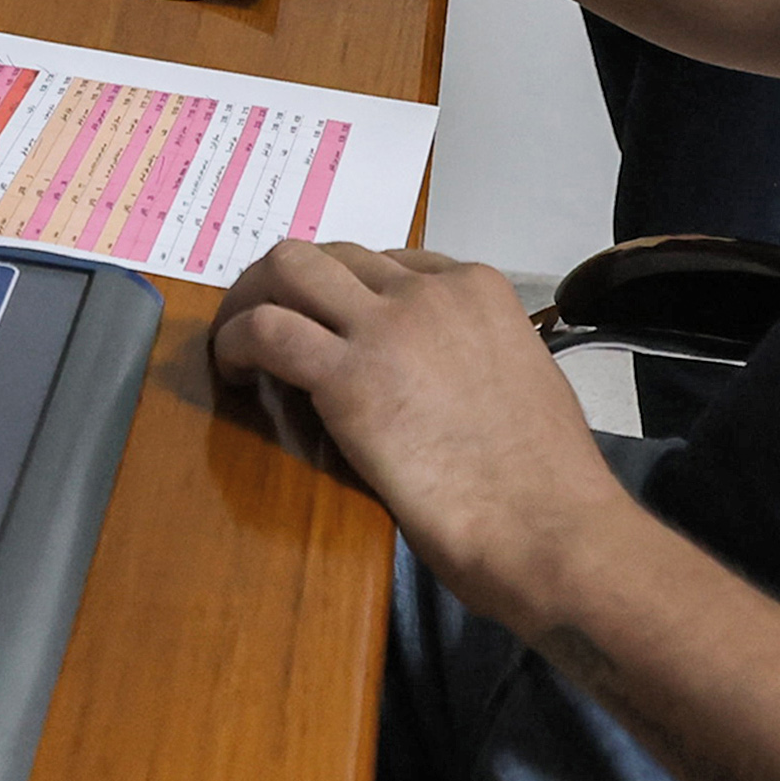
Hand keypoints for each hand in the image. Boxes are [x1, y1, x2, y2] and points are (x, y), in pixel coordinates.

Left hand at [210, 236, 627, 623]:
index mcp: (478, 290)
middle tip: (270, 322)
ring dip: (254, 296)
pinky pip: (266, 330)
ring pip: (290, 268)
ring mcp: (386, 326)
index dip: (350, 290)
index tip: (333, 321)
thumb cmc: (547, 480)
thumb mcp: (522, 382)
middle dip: (292, 283)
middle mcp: (428, 291)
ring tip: (239, 338)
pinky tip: (233, 370)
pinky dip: (235, 340)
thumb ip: (474, 359)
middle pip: (333, 256)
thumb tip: (445, 377)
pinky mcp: (346, 375)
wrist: (546, 525)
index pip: (392, 261)